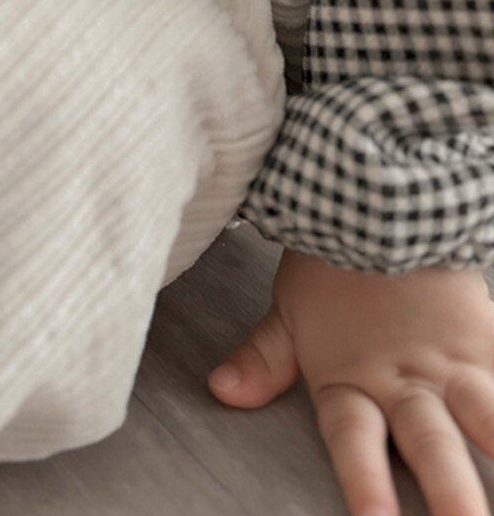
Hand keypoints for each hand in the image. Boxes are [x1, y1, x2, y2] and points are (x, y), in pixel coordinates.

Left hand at [210, 247, 493, 514]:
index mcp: (350, 379)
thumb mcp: (287, 313)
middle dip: (452, 497)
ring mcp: (454, 363)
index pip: (354, 438)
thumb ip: (263, 360)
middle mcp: (406, 380)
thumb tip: (221, 393)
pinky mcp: (488, 341)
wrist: (377, 201)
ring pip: (488, 418)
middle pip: (431, 446)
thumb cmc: (329, 265)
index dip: (365, 481)